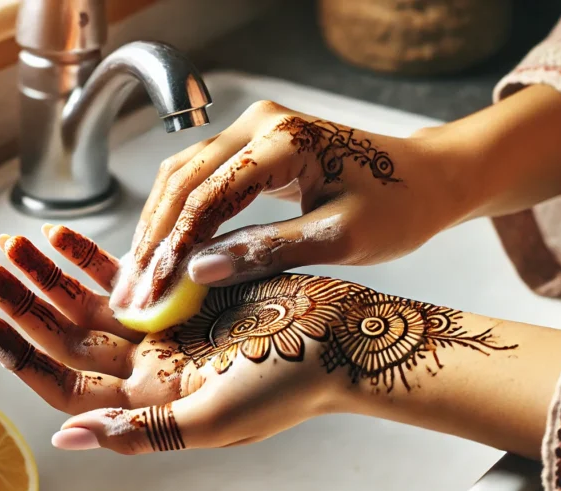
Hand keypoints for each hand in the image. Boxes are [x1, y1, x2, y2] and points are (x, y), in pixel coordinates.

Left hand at [0, 225, 345, 452]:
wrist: (343, 338)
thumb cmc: (291, 384)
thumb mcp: (213, 420)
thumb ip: (140, 431)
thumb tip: (67, 436)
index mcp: (152, 402)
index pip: (65, 385)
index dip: (22, 356)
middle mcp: (151, 366)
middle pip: (69, 337)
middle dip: (27, 302)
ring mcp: (167, 328)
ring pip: (92, 301)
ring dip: (52, 274)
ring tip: (15, 244)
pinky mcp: (187, 293)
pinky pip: (130, 272)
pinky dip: (96, 255)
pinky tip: (66, 237)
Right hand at [114, 100, 474, 307]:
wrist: (429, 179)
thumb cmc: (399, 206)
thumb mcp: (340, 238)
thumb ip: (267, 251)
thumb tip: (197, 272)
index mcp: (283, 140)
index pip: (207, 196)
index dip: (172, 250)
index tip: (151, 295)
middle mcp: (260, 124)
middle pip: (181, 182)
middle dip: (152, 241)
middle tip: (131, 295)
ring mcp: (254, 131)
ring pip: (181, 178)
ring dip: (157, 228)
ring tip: (137, 281)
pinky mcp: (254, 147)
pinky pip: (200, 179)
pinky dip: (177, 217)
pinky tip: (164, 253)